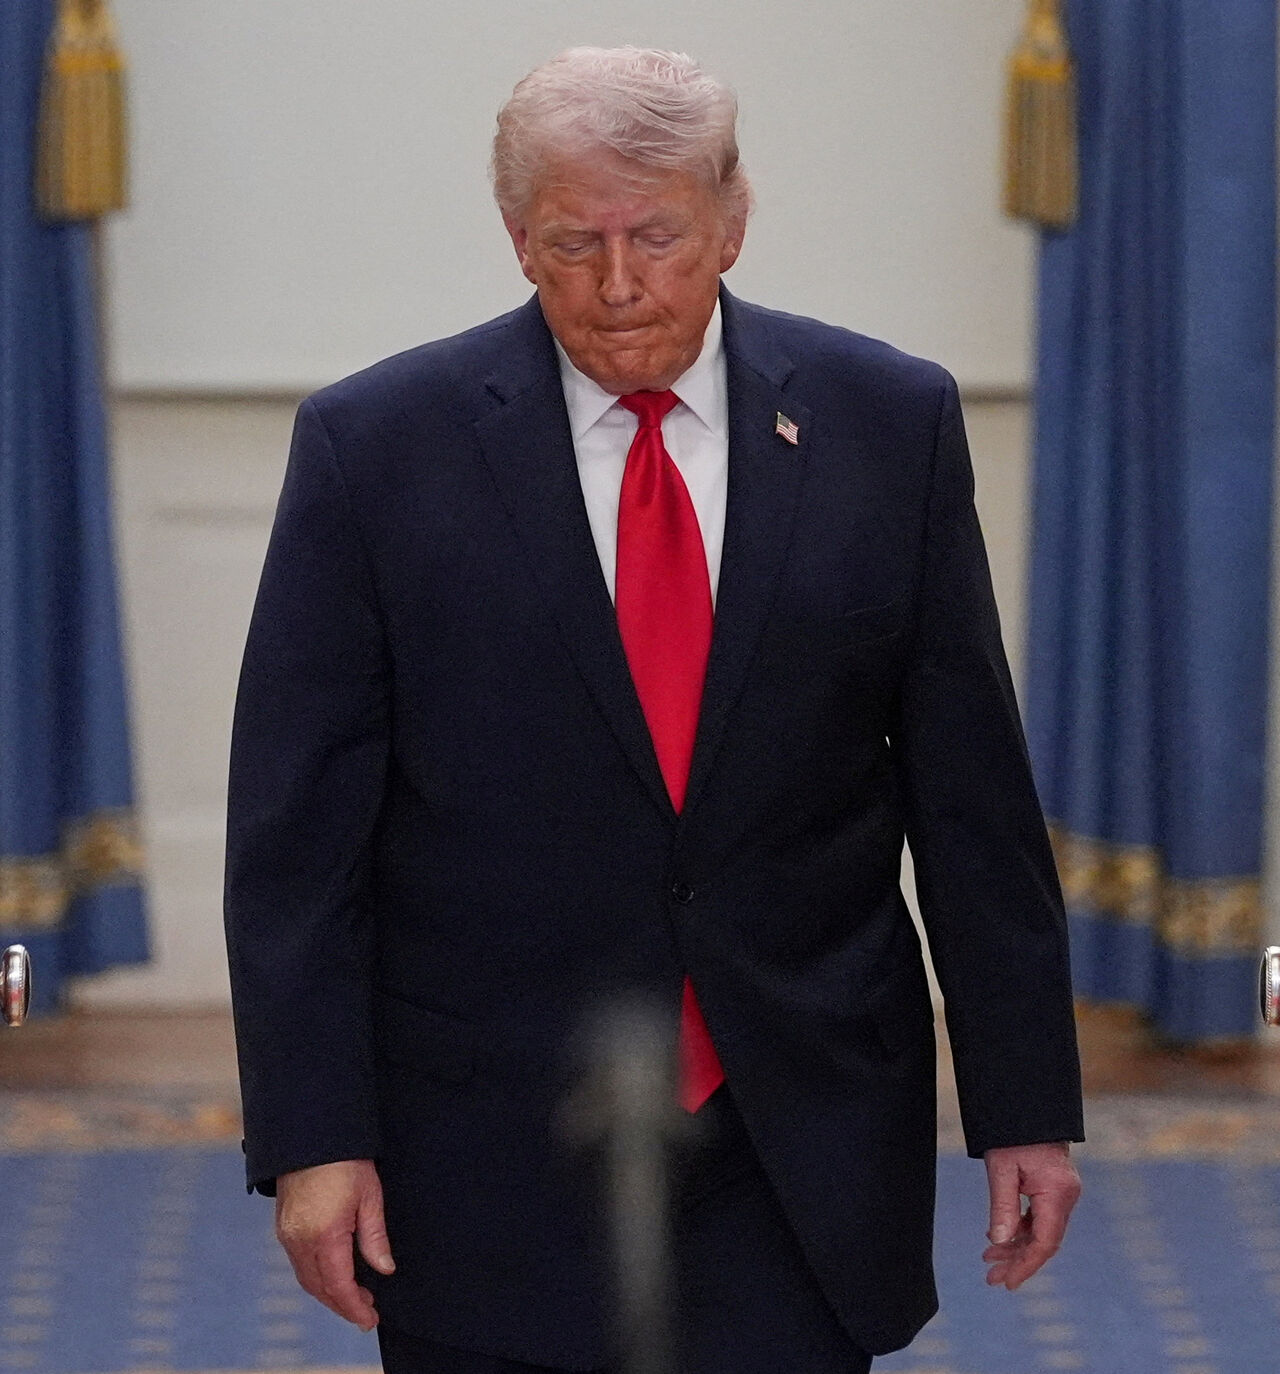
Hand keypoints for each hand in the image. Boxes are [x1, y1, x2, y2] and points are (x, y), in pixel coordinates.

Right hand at [275, 1158, 394, 1330]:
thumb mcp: (370, 1195)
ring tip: (355, 1295)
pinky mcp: (283, 1226)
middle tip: (366, 1311)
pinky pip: (298, 1262)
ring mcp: (287, 1234)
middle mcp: (299, 1240)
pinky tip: (334, 1272)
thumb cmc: (345, 1159)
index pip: (339, 1286)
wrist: (311, 1132)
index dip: (355, 1308)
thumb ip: (375, 1237)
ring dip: (329, 1291)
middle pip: (319, 1288)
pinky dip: (316, 1275)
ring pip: (306, 1278)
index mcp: (324, 1235)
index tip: (370, 1319)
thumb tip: (384, 1269)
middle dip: (342, 1304)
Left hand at [982, 1141, 1080, 1289]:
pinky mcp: (1055, 1189)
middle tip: (991, 1278)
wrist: (1029, 1106)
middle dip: (1017, 1261)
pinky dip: (1021, 1230)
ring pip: (1041, 1231)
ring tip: (989, 1259)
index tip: (1007, 1282)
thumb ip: (1002, 1206)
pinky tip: (1001, 1237)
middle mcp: (1065, 1197)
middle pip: (1043, 1241)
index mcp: (1057, 1193)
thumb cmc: (1013, 1133)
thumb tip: (1000, 1240)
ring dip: (1016, 1246)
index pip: (1045, 1242)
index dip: (1026, 1265)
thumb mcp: (1001, 1168)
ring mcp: (1062, 1193)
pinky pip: (1040, 1218)